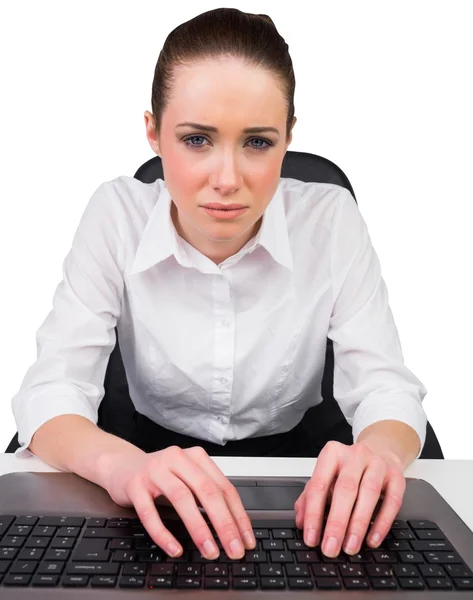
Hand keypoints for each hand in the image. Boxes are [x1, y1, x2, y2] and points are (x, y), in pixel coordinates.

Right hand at [100, 445, 256, 559]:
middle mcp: (178, 459)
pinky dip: (163, 533)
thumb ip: (207, 496)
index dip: (238, 515)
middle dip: (223, 523)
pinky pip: (150, 512)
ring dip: (198, 528)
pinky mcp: (135, 484)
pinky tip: (174, 549)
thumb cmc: (160, 476)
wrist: (121, 465)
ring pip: (181, 498)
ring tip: (210, 551)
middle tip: (233, 549)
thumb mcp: (187, 479)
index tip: (246, 540)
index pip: (224, 486)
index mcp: (196, 457)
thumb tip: (233, 528)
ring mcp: (155, 470)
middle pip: (207, 491)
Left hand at [293, 440, 405, 556]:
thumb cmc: (347, 469)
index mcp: (332, 453)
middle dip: (336, 522)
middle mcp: (355, 455)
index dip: (313, 513)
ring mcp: (378, 463)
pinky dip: (382, 523)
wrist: (379, 450)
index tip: (311, 537)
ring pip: (369, 494)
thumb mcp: (326, 477)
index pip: (319, 484)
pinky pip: (392, 501)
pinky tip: (372, 540)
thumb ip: (310, 497)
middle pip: (345, 489)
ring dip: (358, 525)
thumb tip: (302, 523)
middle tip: (330, 547)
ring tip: (350, 547)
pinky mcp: (397, 476)